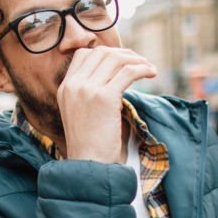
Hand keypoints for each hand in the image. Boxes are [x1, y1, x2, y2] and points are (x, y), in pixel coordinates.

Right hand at [57, 47, 156, 163]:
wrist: (89, 164)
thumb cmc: (91, 143)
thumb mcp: (81, 113)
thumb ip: (89, 93)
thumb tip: (115, 76)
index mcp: (65, 87)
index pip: (83, 55)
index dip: (106, 53)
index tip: (122, 61)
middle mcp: (73, 85)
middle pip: (101, 53)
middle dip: (124, 54)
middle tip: (140, 62)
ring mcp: (87, 90)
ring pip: (116, 59)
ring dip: (137, 60)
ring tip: (149, 68)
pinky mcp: (104, 97)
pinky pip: (128, 72)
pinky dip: (143, 69)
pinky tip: (152, 73)